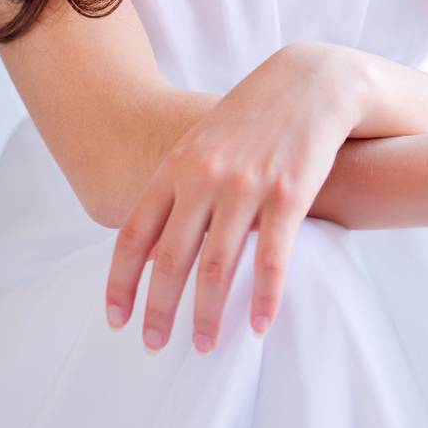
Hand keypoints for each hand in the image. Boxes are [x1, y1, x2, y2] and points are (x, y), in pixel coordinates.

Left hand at [104, 42, 359, 353]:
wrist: (312, 80)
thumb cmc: (254, 116)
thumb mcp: (204, 142)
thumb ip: (176, 188)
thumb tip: (150, 249)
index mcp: (177, 165)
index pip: (133, 233)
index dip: (121, 282)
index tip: (115, 320)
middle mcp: (204, 176)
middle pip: (170, 258)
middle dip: (159, 310)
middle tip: (155, 347)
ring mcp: (246, 185)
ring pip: (216, 266)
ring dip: (207, 314)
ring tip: (204, 345)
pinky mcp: (288, 193)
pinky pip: (270, 259)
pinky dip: (263, 298)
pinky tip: (258, 326)